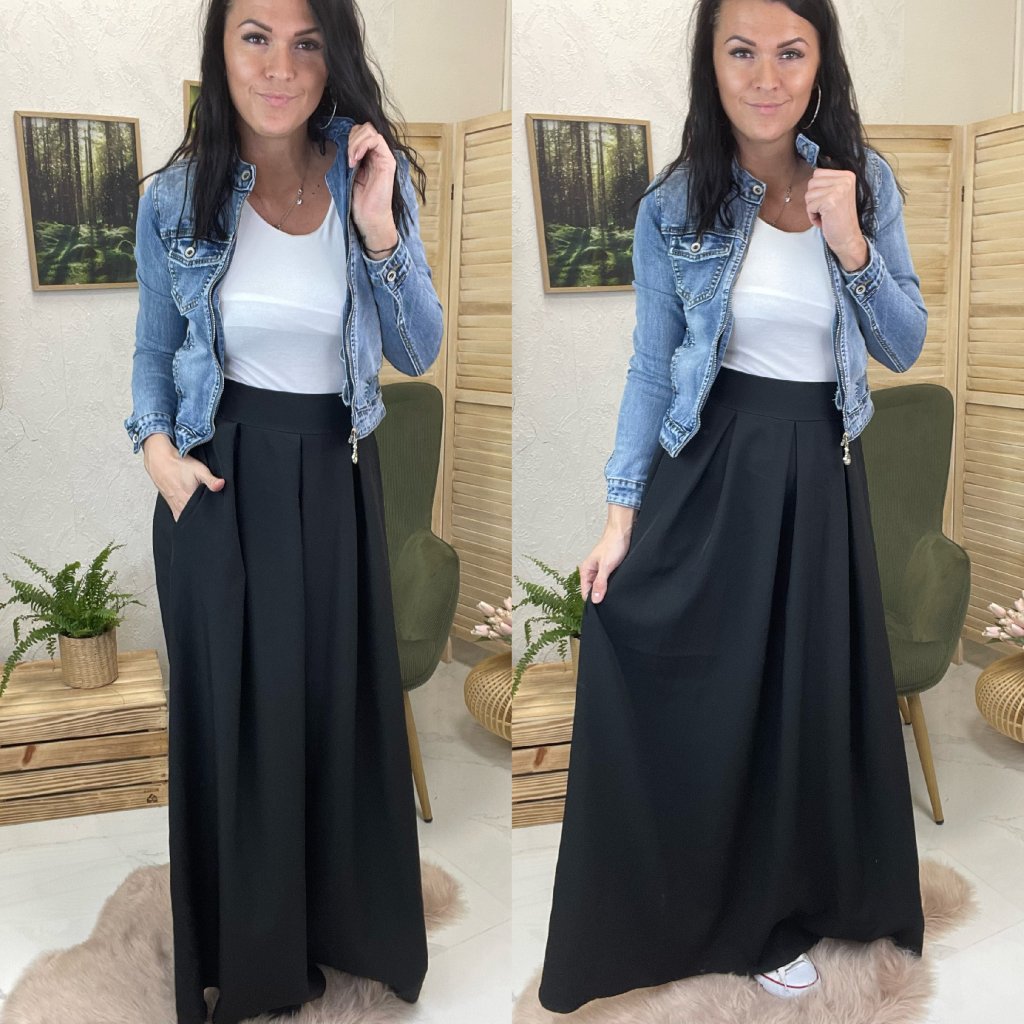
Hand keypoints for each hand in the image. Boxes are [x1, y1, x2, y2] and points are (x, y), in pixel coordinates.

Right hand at [143, 433, 224, 521]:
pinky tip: (189, 511)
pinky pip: (178, 516)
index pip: (201, 516)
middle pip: (193, 518)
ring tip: (200, 512)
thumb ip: (211, 480)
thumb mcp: (199, 470)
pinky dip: (184, 515)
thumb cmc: (179, 465)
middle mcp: (180, 505)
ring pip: (185, 518)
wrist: (160, 461)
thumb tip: (221, 485)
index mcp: (188, 499)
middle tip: (208, 513)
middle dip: (202, 518)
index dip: (209, 517)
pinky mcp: (170, 504)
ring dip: (192, 516)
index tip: (215, 515)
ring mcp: (174, 506)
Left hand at [347, 122, 398, 254]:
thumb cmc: (358, 199)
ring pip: (370, 131)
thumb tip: (340, 140)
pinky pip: (377, 140)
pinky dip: (362, 145)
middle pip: (364, 128)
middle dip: (351, 138)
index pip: (359, 132)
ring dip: (355, 142)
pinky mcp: (388, 161)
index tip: (342, 155)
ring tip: (351, 160)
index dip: (349, 137)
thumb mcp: (348, 171)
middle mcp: (377, 153)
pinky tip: (355, 159)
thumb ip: (348, 156)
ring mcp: (384, 156)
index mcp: (368, 155)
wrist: (368, 216)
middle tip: (347, 157)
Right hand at [580, 506, 636, 603]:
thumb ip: (600, 584)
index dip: (593, 601)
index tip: (602, 608)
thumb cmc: (613, 545)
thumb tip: (595, 600)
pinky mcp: (609, 569)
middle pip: (593, 591)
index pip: (585, 593)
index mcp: (586, 570)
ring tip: (615, 593)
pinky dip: (612, 585)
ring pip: (601, 586)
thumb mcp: (606, 567)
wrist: (623, 532)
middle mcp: (591, 572)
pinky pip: (608, 582)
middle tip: (611, 601)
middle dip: (601, 596)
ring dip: (607, 590)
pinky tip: (618, 586)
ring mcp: (600, 571)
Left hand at [805, 168, 868, 272]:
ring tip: (826, 214)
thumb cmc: (839, 219)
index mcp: (847, 175)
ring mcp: (839, 189)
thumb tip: (820, 160)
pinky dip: (813, 216)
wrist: (847, 238)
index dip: (817, 190)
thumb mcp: (836, 194)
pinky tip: (825, 220)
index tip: (828, 201)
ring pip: (808, 195)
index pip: (817, 173)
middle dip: (813, 199)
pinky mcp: (830, 201)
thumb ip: (827, 181)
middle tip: (826, 209)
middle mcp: (845, 179)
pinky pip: (809, 206)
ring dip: (813, 209)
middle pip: (811, 183)